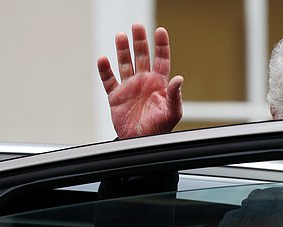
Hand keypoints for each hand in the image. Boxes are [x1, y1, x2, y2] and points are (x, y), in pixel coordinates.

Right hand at [97, 23, 183, 138]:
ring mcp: (129, 87)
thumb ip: (175, 95)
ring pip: (125, 64)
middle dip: (140, 41)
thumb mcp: (172, 113)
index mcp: (159, 83)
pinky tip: (103, 59)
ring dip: (122, 50)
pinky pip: (108, 80)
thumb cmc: (160, 129)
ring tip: (120, 35)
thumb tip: (179, 78)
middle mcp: (144, 82)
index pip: (161, 59)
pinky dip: (104, 70)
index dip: (161, 45)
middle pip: (142, 56)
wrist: (142, 143)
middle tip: (137, 26)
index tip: (160, 31)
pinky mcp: (116, 96)